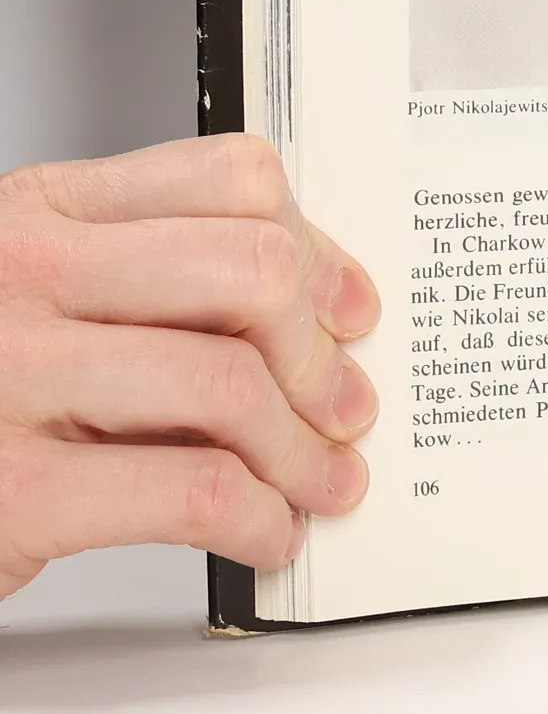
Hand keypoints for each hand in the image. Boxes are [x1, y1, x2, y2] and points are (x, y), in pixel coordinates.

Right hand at [0, 135, 379, 602]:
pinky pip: (192, 490)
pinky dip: (257, 519)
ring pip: (229, 384)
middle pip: (250, 271)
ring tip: (318, 482)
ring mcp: (10, 376)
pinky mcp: (13, 491)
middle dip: (320, 356)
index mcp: (43, 210)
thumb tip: (326, 308)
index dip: (318, 252)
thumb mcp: (47, 296)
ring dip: (303, 452)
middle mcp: (21, 273)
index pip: (233, 180)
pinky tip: (263, 532)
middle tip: (343, 408)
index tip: (347, 310)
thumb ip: (164, 281)